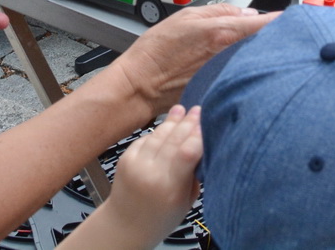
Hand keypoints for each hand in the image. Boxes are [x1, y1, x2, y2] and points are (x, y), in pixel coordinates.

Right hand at [98, 4, 267, 115]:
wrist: (139, 86)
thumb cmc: (156, 53)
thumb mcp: (186, 16)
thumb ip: (220, 11)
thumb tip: (246, 12)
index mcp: (223, 33)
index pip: (267, 24)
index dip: (283, 20)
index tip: (293, 19)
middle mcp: (230, 56)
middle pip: (267, 46)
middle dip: (274, 40)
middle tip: (275, 36)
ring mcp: (227, 76)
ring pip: (256, 63)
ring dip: (260, 58)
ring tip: (255, 55)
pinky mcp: (221, 92)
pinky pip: (241, 80)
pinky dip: (245, 75)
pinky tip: (239, 74)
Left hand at [100, 106, 203, 244]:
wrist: (125, 225)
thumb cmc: (161, 217)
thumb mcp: (187, 201)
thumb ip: (194, 174)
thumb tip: (203, 144)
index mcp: (170, 189)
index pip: (187, 153)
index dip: (199, 135)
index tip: (209, 124)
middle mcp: (151, 174)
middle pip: (174, 139)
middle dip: (189, 123)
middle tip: (200, 110)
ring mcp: (135, 164)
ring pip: (159, 135)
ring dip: (173, 121)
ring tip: (184, 110)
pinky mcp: (125, 158)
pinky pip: (147, 138)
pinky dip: (159, 131)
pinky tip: (169, 124)